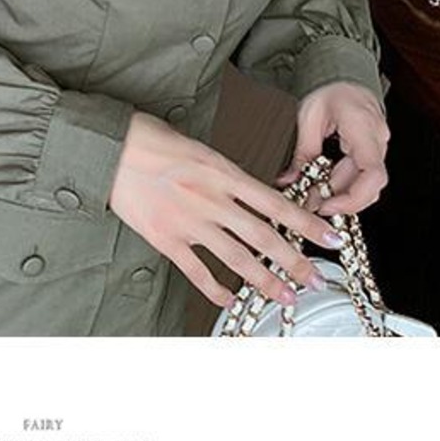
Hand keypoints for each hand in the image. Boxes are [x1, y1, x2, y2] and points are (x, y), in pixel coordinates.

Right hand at [108, 110, 346, 312]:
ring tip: (286, 296)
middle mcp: (211, 199)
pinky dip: (216, 288)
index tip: (330, 239)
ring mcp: (189, 221)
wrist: (109, 149)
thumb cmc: (151, 141)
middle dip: (295, 261)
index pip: (277, 203)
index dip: (308, 224)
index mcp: (223, 173)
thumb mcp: (200, 149)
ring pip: (236, 258)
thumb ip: (226, 174)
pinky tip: (231, 299)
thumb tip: (250, 194)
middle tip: (315, 280)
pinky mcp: (164, 238)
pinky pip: (196, 271)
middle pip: (264, 236)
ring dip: (265, 280)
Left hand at [288, 82, 388, 215]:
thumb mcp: (309, 117)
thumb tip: (290, 181)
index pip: (373, 175)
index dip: (352, 199)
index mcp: (362, 128)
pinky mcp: (371, 149)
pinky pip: (359, 174)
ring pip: (362, 183)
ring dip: (337, 194)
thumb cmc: (329, 87)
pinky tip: (322, 185)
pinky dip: (341, 184)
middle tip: (308, 204)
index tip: (328, 207)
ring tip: (310, 195)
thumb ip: (303, 152)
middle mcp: (376, 139)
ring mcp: (376, 145)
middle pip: (366, 184)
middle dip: (337, 200)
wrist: (343, 72)